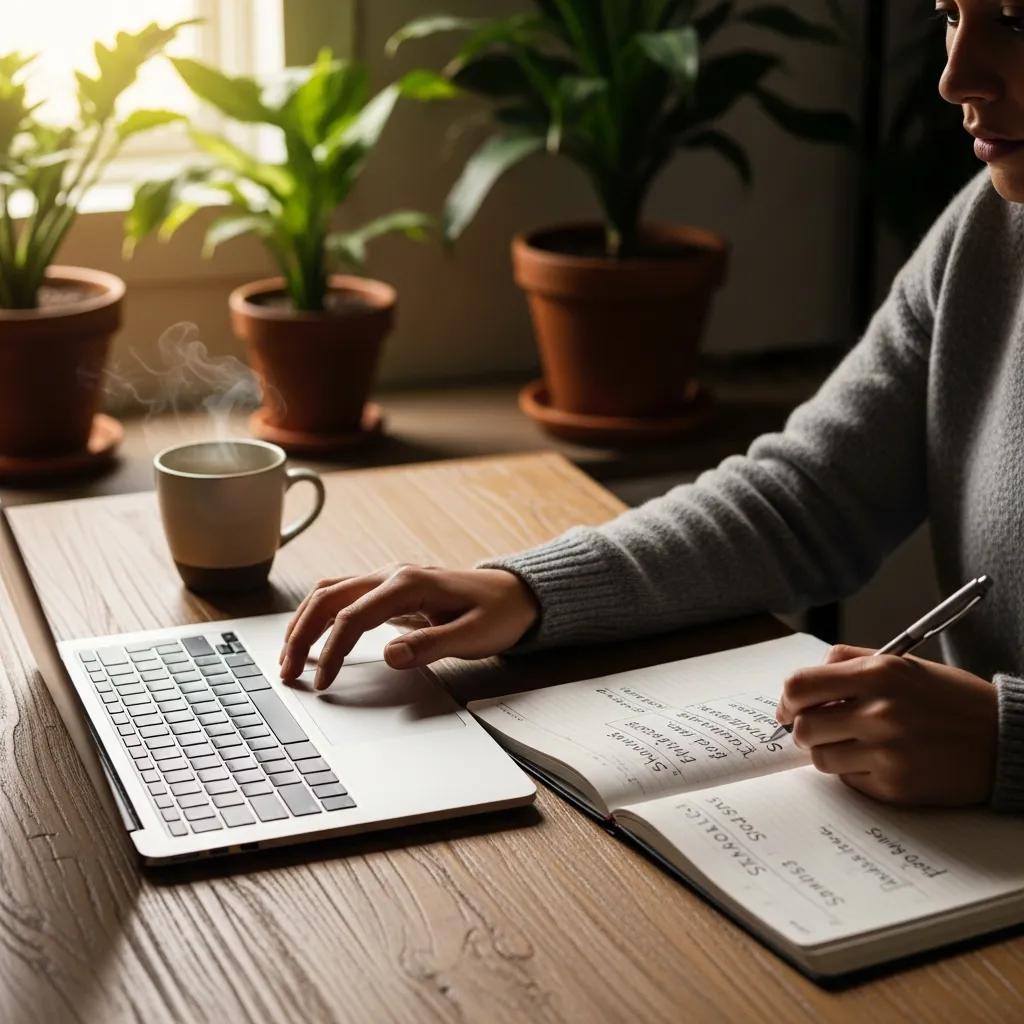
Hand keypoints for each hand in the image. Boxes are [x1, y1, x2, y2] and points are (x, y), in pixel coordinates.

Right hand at [279, 564, 540, 689]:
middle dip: (302, 635)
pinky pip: (343, 597)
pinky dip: (320, 617)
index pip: (353, 616)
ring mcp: (388, 578)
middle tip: (286, 673)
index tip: (323, 683)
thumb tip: (390, 657)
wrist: (515, 594)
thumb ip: (431, 646)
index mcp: (409, 583)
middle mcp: (392, 574)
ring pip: (330, 593)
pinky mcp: (388, 589)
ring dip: (304, 623)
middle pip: (329, 598)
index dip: (333, 651)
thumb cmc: (497, 614)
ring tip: (289, 659)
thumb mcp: (473, 636)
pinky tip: (312, 640)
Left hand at [775, 644, 997, 805]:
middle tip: (820, 729)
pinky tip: (881, 761)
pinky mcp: (895, 785)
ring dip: (828, 751)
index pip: (800, 686)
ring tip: (854, 744)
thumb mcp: (902, 663)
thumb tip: (804, 683)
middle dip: (804, 729)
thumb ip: (849, 663)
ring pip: (820, 757)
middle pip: (803, 727)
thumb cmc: (949, 699)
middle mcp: (879, 711)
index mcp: (877, 673)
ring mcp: (886, 751)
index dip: (787, 700)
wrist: (1004, 739)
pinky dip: (855, 772)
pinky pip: (848, 780)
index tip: (789, 708)